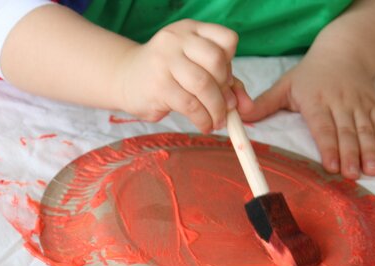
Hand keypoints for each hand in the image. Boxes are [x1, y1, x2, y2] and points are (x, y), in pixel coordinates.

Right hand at [115, 19, 239, 132]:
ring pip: (204, 86)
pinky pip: (190, 105)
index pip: (227, 39)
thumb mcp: (196, 69)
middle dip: (226, 89)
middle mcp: (178, 40)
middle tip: (224, 106)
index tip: (225, 80)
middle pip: (218, 61)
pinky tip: (204, 124)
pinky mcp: (159, 85)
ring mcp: (166, 61)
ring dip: (217, 109)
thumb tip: (248, 108)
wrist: (126, 79)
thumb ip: (226, 84)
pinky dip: (203, 119)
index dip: (231, 63)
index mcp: (191, 30)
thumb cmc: (168, 74)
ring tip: (216, 121)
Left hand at [239, 52, 374, 178]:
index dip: (328, 147)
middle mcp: (339, 102)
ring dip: (369, 151)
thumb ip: (265, 104)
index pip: (323, 127)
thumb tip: (241, 117)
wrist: (344, 50)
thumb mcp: (286, 85)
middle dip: (350, 155)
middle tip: (352, 175)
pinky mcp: (372, 104)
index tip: (331, 166)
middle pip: (346, 132)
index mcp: (316, 100)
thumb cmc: (309, 74)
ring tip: (371, 171)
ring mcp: (358, 103)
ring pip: (365, 130)